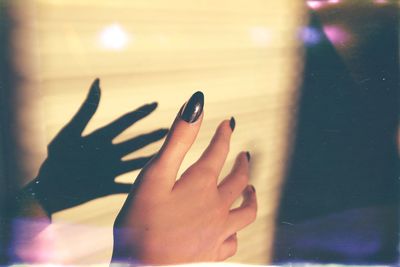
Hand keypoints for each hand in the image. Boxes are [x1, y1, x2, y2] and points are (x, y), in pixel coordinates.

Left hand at [23, 79, 167, 214]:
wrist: (46, 190)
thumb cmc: (55, 159)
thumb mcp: (71, 133)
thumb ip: (87, 110)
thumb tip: (97, 82)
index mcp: (100, 138)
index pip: (125, 122)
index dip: (141, 112)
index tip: (155, 103)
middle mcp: (109, 153)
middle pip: (136, 142)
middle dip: (153, 136)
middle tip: (172, 130)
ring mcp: (110, 170)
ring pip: (137, 163)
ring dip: (152, 158)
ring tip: (169, 154)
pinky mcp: (108, 187)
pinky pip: (127, 187)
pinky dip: (140, 187)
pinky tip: (155, 186)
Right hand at [112, 92, 256, 264]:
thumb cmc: (142, 222)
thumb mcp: (155, 174)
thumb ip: (177, 139)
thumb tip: (197, 103)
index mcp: (201, 184)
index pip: (218, 151)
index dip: (224, 135)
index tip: (229, 123)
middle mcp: (216, 206)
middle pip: (238, 180)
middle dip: (242, 163)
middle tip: (244, 154)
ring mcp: (218, 232)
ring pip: (246, 211)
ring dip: (250, 195)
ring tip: (250, 188)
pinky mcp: (213, 253)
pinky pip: (234, 240)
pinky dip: (236, 230)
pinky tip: (233, 229)